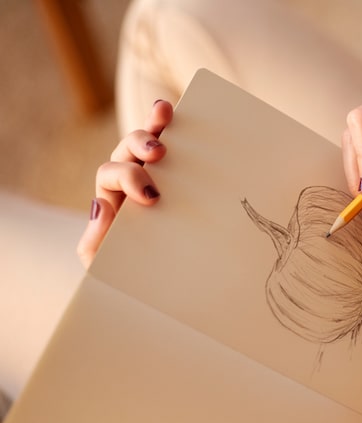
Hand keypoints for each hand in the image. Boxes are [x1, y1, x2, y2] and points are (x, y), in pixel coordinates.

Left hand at [77, 100, 173, 267]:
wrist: (159, 285)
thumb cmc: (132, 275)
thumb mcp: (105, 266)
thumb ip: (94, 242)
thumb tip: (98, 205)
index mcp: (113, 200)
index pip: (111, 175)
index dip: (128, 178)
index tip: (151, 197)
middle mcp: (129, 182)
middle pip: (126, 151)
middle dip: (138, 145)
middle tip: (158, 153)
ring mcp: (155, 176)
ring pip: (146, 141)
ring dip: (153, 125)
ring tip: (164, 113)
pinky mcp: (180, 178)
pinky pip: (173, 146)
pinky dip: (172, 126)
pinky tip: (175, 110)